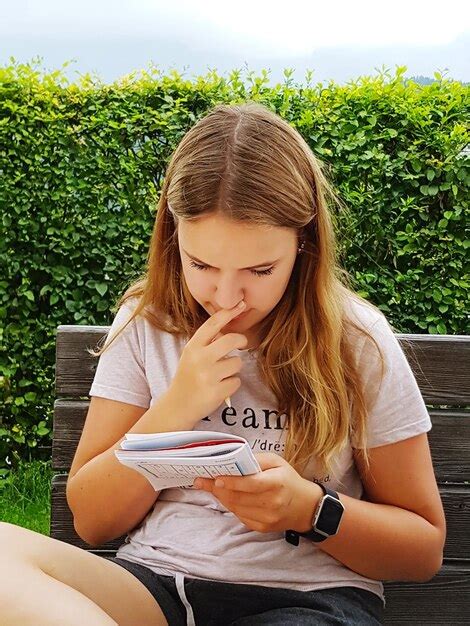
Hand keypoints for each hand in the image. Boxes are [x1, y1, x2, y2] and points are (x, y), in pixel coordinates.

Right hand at [167, 300, 247, 422]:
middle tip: (241, 344)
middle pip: (232, 340)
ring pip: (237, 363)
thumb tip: (228, 323)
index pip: (213, 324)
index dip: (229, 312)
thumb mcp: (191, 354)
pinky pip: (236, 381)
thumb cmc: (189, 376)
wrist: (178, 406)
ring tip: (220, 375)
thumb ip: (207, 341)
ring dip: (233, 368)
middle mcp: (200, 359)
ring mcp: (208, 376)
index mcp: (193, 346)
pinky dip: (231, 385)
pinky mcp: (216, 392)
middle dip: (241, 340)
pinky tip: (219, 388)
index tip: (241, 304)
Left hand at [193, 453, 321, 533]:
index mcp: (277, 483)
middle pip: (238, 497)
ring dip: (220, 497)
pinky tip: (226, 496)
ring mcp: (267, 518)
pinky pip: (239, 516)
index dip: (232, 482)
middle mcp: (272, 503)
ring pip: (235, 508)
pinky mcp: (262, 528)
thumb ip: (256, 459)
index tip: (215, 478)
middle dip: (217, 489)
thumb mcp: (277, 462)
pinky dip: (230, 505)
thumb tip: (234, 459)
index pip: (251, 484)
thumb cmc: (288, 480)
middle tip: (202, 480)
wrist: (305, 507)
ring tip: (210, 486)